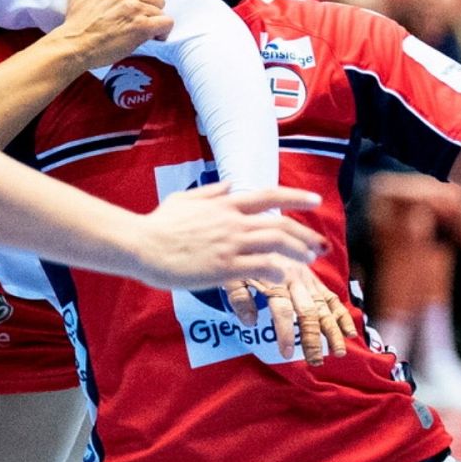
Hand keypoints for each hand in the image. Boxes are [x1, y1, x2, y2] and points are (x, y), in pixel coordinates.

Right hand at [54, 0, 173, 71]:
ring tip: (141, 30)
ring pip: (161, 11)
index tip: (139, 0)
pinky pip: (166, 23)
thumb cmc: (77, 20)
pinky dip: (162, 31)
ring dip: (153, 21)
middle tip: (137, 19)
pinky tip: (153, 36)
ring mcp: (137, 9)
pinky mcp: (142, 27)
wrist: (75, 44)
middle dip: (149, 8)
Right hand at [131, 183, 326, 288]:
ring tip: (308, 259)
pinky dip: (277, 271)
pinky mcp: (224, 267)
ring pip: (276, 244)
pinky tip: (282, 276)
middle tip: (319, 245)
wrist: (141, 245)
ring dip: (297, 251)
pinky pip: (260, 267)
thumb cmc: (159, 224)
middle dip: (305, 234)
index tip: (315, 200)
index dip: (296, 196)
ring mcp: (230, 244)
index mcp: (224, 204)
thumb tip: (229, 185)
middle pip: (280, 224)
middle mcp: (232, 221)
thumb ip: (211, 192)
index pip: (269, 195)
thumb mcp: (185, 199)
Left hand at [224, 263, 355, 365]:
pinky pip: (332, 297)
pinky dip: (342, 314)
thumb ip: (239, 298)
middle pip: (307, 311)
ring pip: (323, 307)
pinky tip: (351, 332)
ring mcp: (308, 280)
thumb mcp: (232, 275)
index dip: (285, 332)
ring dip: (332, 330)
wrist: (260, 234)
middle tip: (316, 361)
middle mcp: (294, 280)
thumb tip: (249, 322)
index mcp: (274, 279)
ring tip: (339, 352)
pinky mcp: (315, 280)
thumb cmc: (243, 260)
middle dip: (312, 337)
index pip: (282, 310)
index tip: (286, 353)